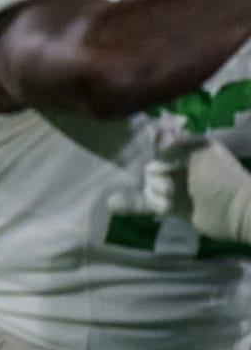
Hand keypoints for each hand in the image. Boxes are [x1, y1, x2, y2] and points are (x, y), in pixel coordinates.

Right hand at [109, 137, 250, 244]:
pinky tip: (113, 202)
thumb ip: (173, 146)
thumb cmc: (220, 177)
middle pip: (152, 164)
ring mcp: (173, 188)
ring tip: (173, 195)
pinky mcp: (170, 207)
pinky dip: (131, 204)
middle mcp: (178, 167)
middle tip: (172, 178)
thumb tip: (154, 139)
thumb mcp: (199, 152)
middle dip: (156, 170)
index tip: (133, 142)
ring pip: (149, 184)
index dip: (148, 143)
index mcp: (187, 150)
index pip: (159, 143)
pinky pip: (146, 203)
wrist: (237, 210)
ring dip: (155, 188)